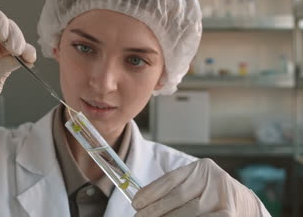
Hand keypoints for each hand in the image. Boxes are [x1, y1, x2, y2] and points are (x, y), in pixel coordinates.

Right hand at [0, 6, 35, 138]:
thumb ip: (4, 70)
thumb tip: (20, 58)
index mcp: (3, 56)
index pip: (21, 46)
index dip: (27, 49)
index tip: (29, 57)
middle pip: (10, 28)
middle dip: (16, 36)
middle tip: (15, 48)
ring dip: (3, 22)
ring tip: (3, 37)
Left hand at [132, 158, 268, 216]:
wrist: (244, 202)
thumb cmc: (210, 195)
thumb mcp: (193, 185)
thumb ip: (172, 191)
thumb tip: (142, 203)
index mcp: (200, 168)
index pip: (170, 179)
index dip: (150, 192)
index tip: (135, 203)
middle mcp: (213, 178)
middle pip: (177, 196)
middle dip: (155, 210)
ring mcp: (223, 196)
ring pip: (189, 212)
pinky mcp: (229, 214)